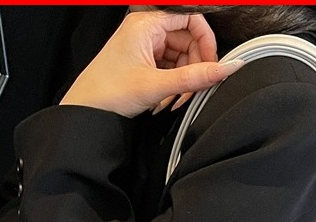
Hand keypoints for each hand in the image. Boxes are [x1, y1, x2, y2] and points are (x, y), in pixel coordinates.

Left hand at [59, 11, 243, 117]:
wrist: (87, 109)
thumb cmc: (110, 91)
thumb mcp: (159, 86)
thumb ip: (197, 77)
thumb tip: (228, 68)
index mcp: (146, 23)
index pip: (191, 18)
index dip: (206, 41)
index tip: (212, 64)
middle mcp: (146, 29)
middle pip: (188, 39)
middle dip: (195, 65)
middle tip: (194, 88)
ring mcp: (145, 44)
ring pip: (181, 55)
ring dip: (185, 78)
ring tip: (175, 98)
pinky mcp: (144, 59)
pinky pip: (171, 65)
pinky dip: (175, 82)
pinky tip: (168, 97)